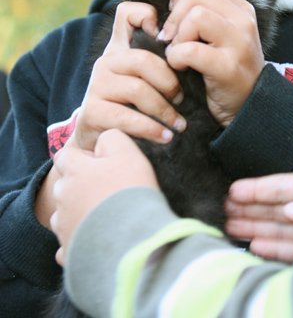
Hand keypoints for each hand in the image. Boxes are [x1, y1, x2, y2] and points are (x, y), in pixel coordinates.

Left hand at [50, 128, 158, 266]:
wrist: (132, 241)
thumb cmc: (130, 192)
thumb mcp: (127, 152)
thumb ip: (112, 138)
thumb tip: (103, 138)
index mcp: (74, 171)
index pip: (64, 155)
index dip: (82, 157)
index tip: (102, 164)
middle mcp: (63, 197)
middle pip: (65, 185)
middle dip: (81, 185)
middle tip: (109, 189)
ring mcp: (64, 226)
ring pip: (66, 214)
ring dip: (80, 212)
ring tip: (107, 215)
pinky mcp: (70, 251)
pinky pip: (69, 243)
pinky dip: (80, 240)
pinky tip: (98, 239)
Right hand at [73, 1, 185, 150]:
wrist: (102, 142)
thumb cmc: (135, 106)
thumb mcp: (149, 79)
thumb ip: (163, 60)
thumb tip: (191, 46)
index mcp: (120, 48)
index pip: (127, 13)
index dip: (146, 15)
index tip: (170, 39)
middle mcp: (105, 62)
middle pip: (142, 59)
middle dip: (169, 82)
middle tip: (182, 100)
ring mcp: (96, 86)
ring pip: (137, 89)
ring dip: (164, 110)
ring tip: (179, 125)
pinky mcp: (91, 112)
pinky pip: (126, 117)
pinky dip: (151, 129)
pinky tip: (165, 137)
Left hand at [160, 0, 264, 127]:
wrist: (248, 107)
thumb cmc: (225, 69)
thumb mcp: (221, 34)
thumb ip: (205, 12)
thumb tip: (171, 1)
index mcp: (240, 8)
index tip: (176, 19)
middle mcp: (243, 20)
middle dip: (174, 16)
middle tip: (171, 39)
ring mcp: (239, 43)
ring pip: (196, 16)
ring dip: (177, 36)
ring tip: (178, 53)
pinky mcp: (228, 67)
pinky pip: (191, 50)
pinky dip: (177, 57)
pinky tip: (180, 66)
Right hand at [225, 173, 292, 262]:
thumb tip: (289, 211)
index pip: (284, 188)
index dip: (258, 188)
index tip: (234, 189)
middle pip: (277, 209)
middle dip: (251, 208)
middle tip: (224, 208)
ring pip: (281, 230)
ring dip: (256, 227)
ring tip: (231, 225)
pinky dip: (273, 249)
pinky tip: (255, 246)